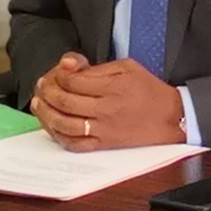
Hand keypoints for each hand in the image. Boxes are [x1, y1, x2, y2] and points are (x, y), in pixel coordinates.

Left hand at [33, 57, 184, 152]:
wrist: (172, 118)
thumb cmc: (149, 90)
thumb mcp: (127, 67)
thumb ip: (97, 67)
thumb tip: (70, 65)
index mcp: (112, 87)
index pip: (73, 81)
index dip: (58, 76)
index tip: (55, 73)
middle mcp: (106, 109)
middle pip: (65, 101)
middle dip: (48, 93)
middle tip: (41, 87)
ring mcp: (104, 129)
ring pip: (65, 124)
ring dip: (47, 114)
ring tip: (39, 105)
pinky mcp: (105, 144)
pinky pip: (75, 144)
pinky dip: (59, 136)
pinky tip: (52, 126)